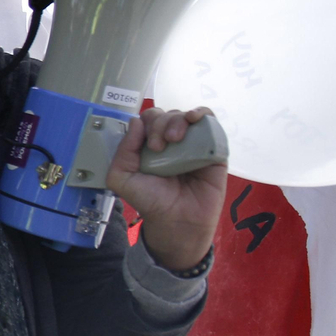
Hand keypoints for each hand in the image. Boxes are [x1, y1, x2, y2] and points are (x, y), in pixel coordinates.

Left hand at [107, 106, 227, 271]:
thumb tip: (136, 121)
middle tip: (159, 146)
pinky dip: (201, 113)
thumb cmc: (151, 201)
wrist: (179, 221)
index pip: (146, 121)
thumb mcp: (122, 178)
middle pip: (164, 115)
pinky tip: (195, 118)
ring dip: (177, 120)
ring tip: (175, 140)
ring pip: (184, 116)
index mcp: (147, 146)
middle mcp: (169, 142)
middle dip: (160, 124)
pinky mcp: (212, 148)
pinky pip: (209, 122)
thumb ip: (123, 151)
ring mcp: (191, 143)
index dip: (146, 125)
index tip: (148, 145)